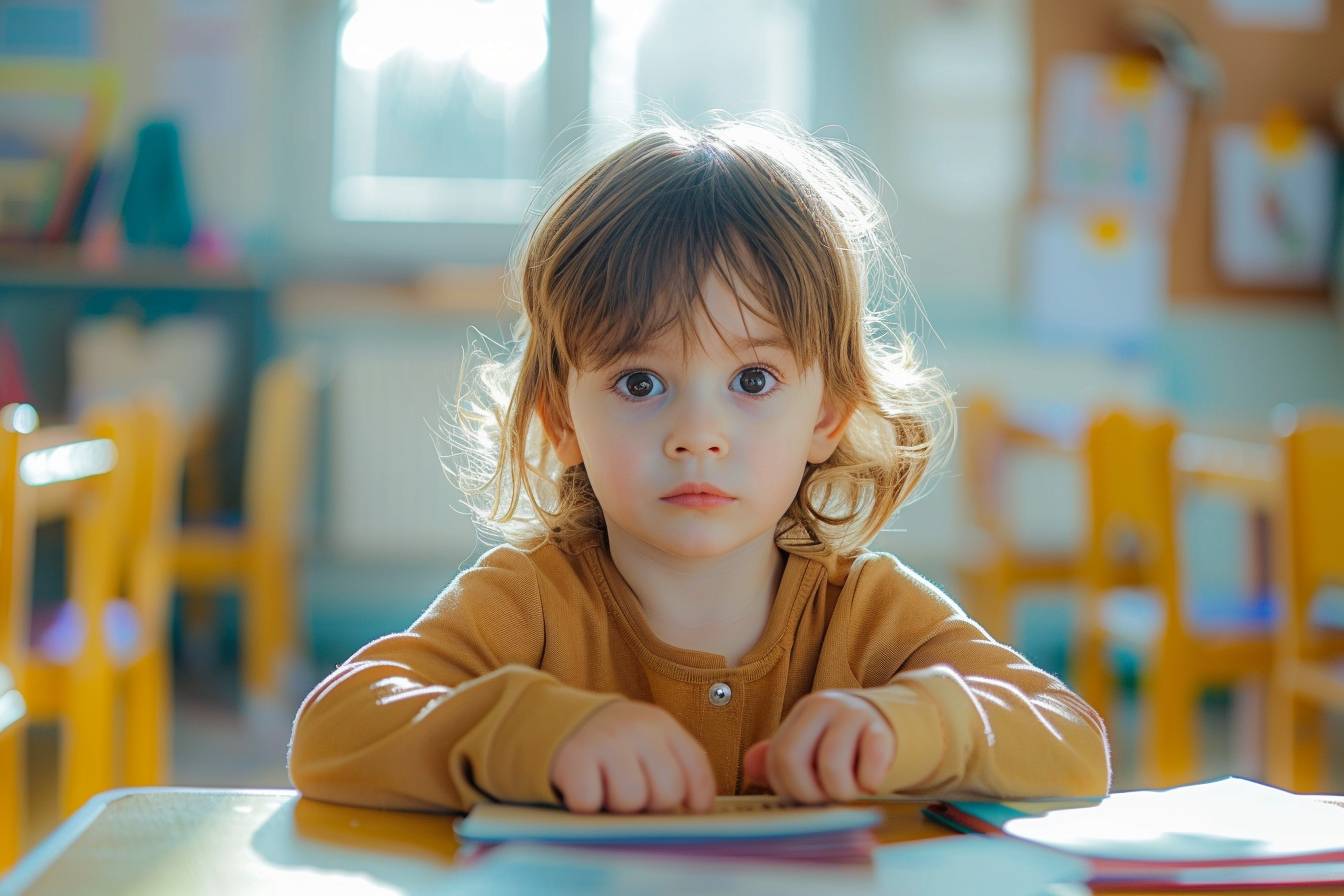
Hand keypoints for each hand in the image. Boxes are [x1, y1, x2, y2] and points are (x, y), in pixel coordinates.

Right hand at [550, 700, 715, 813]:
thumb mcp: (648, 742)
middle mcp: (638, 728)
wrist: (559, 720)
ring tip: (606, 786)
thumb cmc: (614, 744)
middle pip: (667, 793)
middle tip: (631, 790)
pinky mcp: (574, 757)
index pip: (696, 770)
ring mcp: (606, 741)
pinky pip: (592, 803)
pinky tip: (583, 786)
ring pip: (630, 801)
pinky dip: (585, 804)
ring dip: (616, 805)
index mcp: (662, 725)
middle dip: (650, 803)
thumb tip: (696, 813)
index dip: (697, 799)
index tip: (689, 809)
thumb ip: (675, 767)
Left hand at [743, 690, 893, 803]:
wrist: (894, 722)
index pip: (777, 757)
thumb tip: (750, 766)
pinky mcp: (883, 728)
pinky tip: (871, 781)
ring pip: (830, 765)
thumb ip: (781, 758)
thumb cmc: (849, 744)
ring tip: (852, 789)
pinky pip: (870, 763)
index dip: (790, 789)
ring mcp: (853, 714)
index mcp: (803, 713)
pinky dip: (869, 782)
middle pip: (792, 759)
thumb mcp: (814, 745)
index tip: (810, 795)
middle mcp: (823, 706)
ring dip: (841, 791)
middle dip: (808, 792)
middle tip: (828, 796)